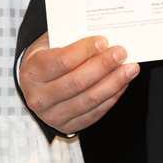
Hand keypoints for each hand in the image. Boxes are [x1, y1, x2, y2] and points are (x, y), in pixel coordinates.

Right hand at [19, 34, 139, 133]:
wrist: (35, 85)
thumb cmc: (47, 57)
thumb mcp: (49, 42)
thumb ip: (70, 37)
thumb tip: (101, 36)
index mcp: (32, 72)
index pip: (62, 61)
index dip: (85, 51)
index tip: (104, 41)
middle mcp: (39, 97)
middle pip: (77, 82)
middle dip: (104, 66)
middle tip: (121, 53)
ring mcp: (52, 115)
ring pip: (89, 99)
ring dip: (114, 83)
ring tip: (130, 68)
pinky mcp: (68, 126)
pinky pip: (95, 112)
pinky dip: (112, 97)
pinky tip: (122, 83)